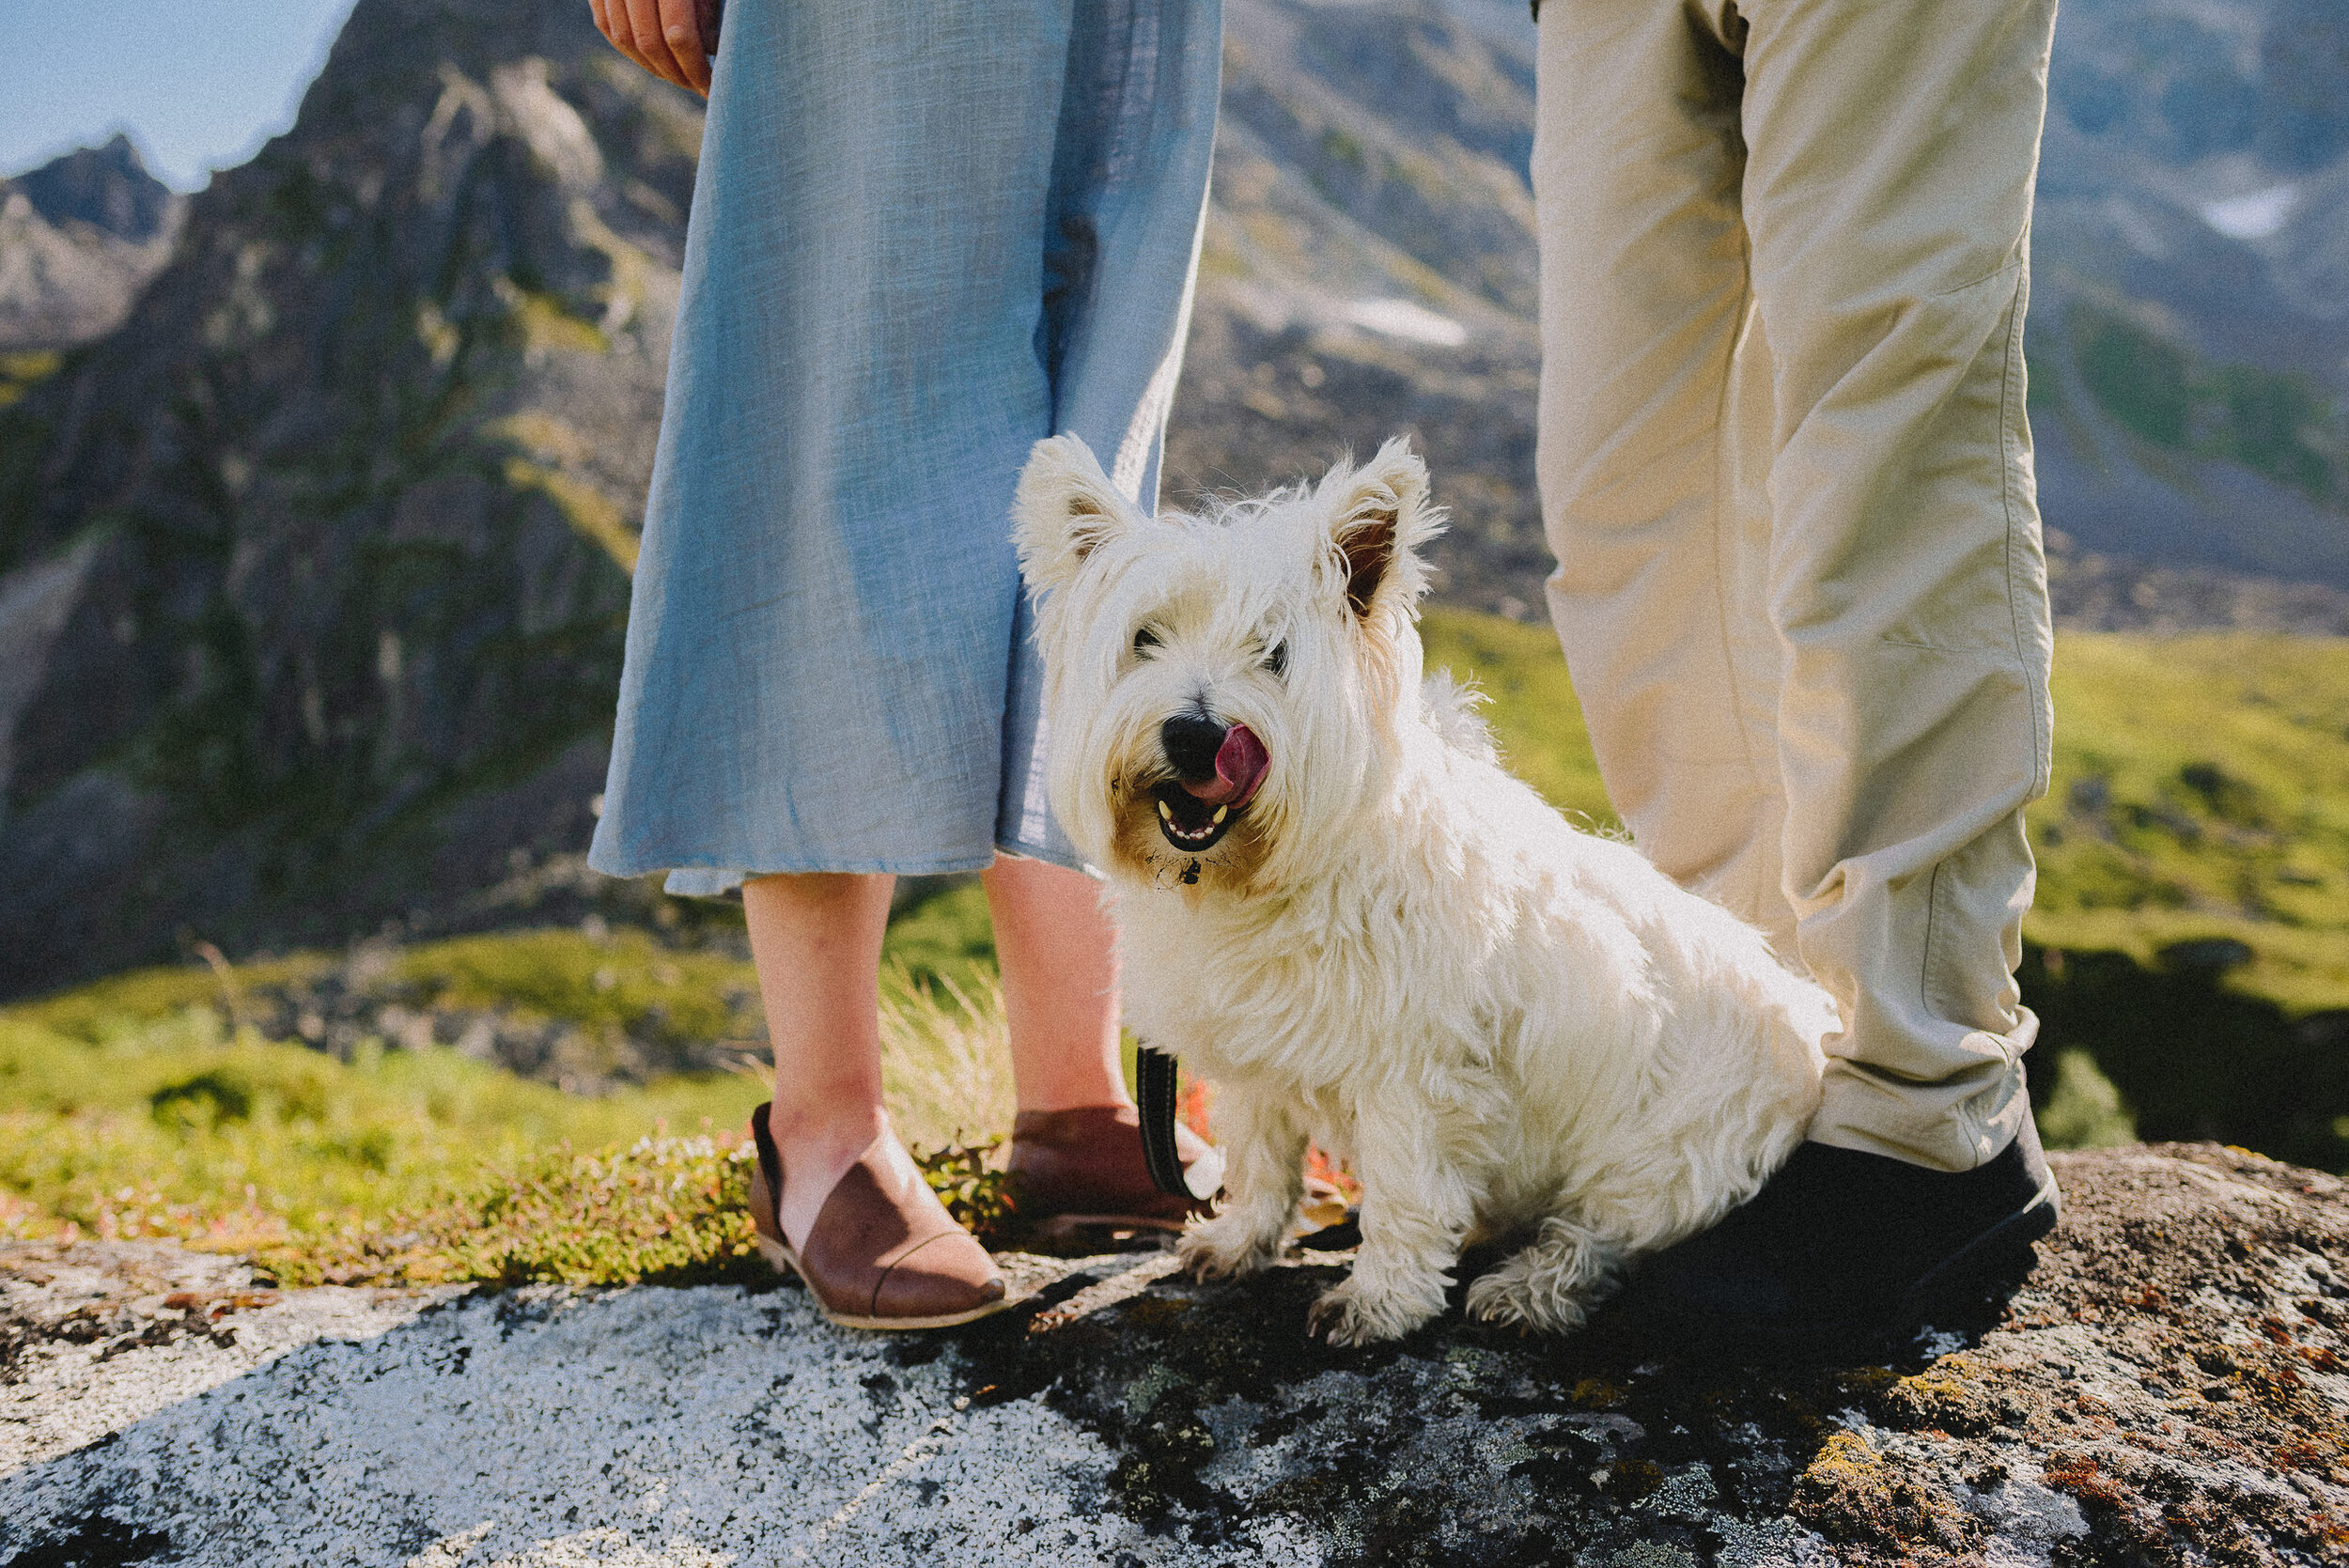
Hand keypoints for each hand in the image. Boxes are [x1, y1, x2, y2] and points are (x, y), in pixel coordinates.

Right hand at [589, 0, 711, 97]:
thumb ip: (707, 14)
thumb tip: (709, 55)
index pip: (678, 35)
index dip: (695, 67)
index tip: (711, 86)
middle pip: (648, 42)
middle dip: (675, 72)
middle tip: (698, 87)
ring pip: (624, 38)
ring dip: (653, 65)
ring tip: (679, 75)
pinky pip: (607, 26)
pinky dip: (629, 48)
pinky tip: (654, 59)